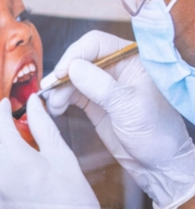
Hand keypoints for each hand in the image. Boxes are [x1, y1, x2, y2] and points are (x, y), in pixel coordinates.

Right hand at [43, 30, 194, 208]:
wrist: (158, 164)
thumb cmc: (156, 134)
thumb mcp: (129, 108)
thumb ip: (101, 86)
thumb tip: (73, 67)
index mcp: (133, 61)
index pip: (97, 43)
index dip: (75, 54)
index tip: (62, 73)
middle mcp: (117, 69)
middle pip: (80, 58)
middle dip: (63, 73)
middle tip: (50, 90)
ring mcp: (104, 86)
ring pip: (72, 76)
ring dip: (58, 88)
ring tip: (53, 105)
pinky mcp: (95, 102)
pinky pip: (71, 93)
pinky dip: (60, 98)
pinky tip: (55, 108)